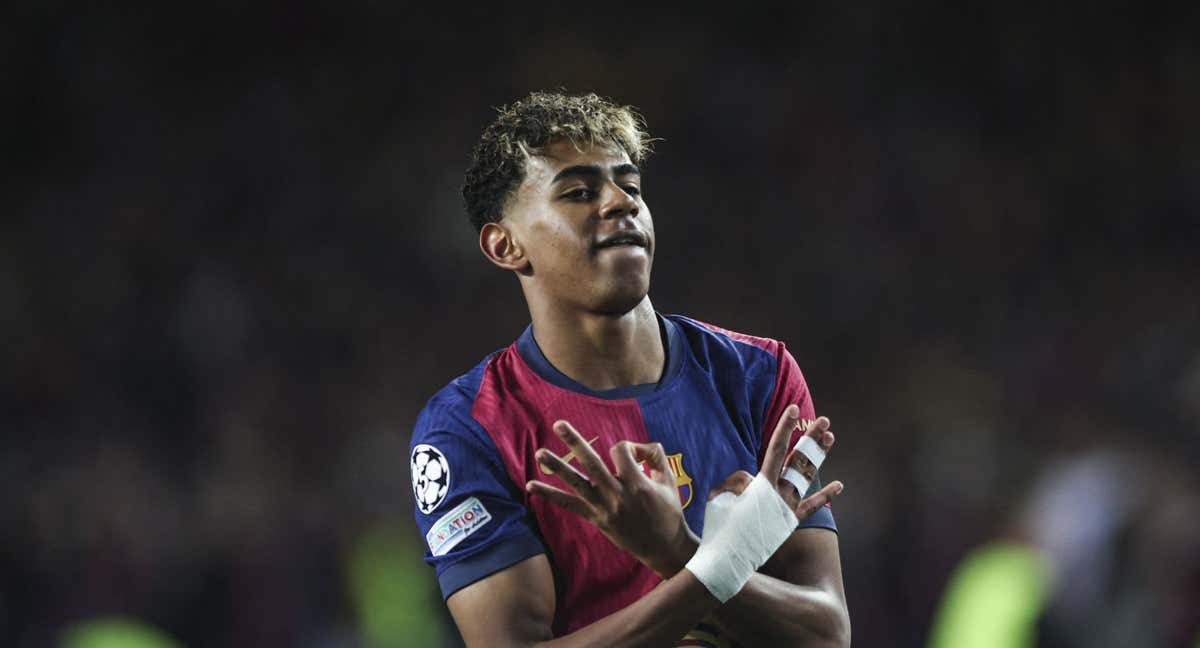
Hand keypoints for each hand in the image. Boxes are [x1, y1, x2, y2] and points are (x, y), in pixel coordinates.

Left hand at [526, 420, 697, 576]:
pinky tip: (531, 486)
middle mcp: (617, 495)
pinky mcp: (595, 518)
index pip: (621, 451)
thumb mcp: (669, 480)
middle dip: (575, 442)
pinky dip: (549, 495)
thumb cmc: (668, 511)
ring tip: (539, 453)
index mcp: (638, 484)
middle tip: (559, 424)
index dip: (626, 447)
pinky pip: (569, 505)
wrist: (663, 547)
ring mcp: (603, 508)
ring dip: (557, 467)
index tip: (635, 456)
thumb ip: (655, 455)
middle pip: (592, 463)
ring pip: (576, 483)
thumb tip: (635, 446)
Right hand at [710, 405, 842, 519]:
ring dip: (819, 455)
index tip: (794, 409)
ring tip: (830, 437)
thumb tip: (751, 480)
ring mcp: (787, 508)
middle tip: (824, 421)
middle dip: (811, 438)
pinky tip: (839, 484)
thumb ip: (736, 482)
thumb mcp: (720, 497)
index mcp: (761, 485)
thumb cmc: (719, 527)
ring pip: (807, 475)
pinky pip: (811, 505)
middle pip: (798, 459)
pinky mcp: (790, 521)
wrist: (728, 559)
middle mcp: (779, 494)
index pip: (775, 449)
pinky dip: (825, 495)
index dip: (785, 428)